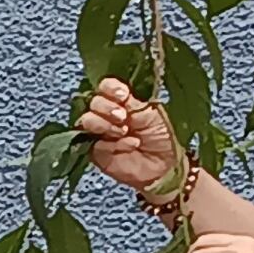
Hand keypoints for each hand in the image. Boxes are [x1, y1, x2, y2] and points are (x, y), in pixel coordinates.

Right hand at [74, 78, 179, 198]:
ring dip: (104, 124)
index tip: (122, 94)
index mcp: (121, 101)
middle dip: (106, 107)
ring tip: (123, 131)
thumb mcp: (151, 113)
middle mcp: (108, 114)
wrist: (167, 165)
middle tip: (122, 117)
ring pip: (87, 121)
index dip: (109, 88)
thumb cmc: (163, 137)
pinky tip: (131, 145)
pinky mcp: (97, 152)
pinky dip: (113, 144)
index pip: (105, 87)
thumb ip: (131, 102)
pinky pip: (96, 145)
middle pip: (93, 102)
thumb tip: (117, 91)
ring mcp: (100, 133)